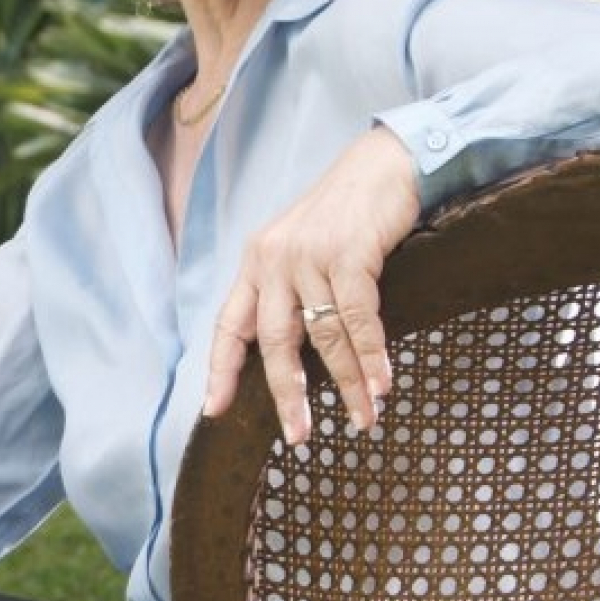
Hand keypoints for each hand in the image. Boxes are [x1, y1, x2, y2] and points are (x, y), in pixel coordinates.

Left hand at [203, 124, 419, 443]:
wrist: (385, 164)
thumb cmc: (347, 214)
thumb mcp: (304, 249)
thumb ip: (290, 292)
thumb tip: (292, 355)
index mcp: (257, 262)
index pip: (230, 325)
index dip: (221, 369)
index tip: (214, 410)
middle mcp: (275, 259)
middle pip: (275, 341)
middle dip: (288, 394)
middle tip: (299, 435)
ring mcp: (311, 254)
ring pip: (324, 335)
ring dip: (347, 383)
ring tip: (364, 418)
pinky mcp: (349, 251)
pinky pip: (358, 317)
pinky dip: (371, 355)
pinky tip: (382, 383)